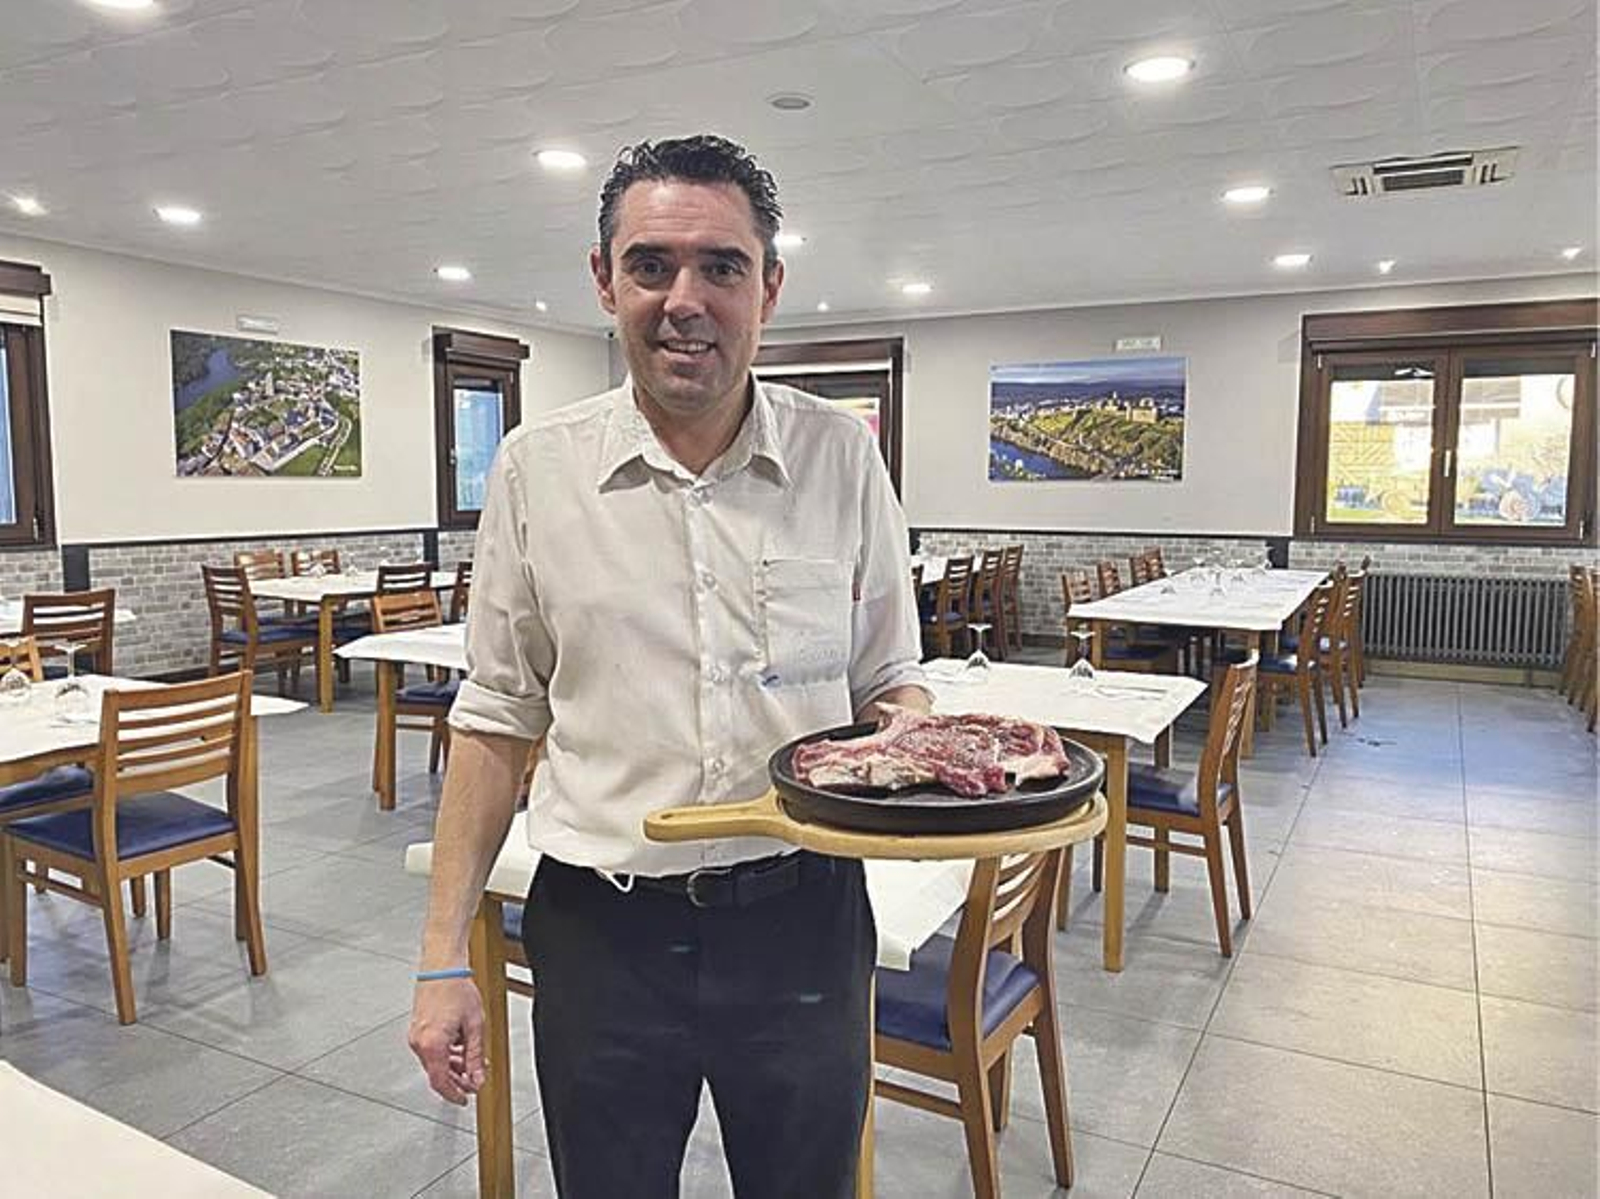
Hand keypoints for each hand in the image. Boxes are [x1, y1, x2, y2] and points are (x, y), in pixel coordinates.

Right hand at [408, 977, 486, 1104]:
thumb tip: (477, 1078)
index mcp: (432, 1045)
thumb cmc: (456, 990)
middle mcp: (419, 1042)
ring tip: (473, 1061)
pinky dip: (446, 1053)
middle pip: (437, 1073)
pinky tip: (461, 1048)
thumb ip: (475, 1056)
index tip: (465, 1100)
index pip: (441, 1082)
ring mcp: (416, 1035)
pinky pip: (432, 1049)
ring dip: (454, 1065)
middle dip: (457, 1080)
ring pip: (435, 1061)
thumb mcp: (474, 1027)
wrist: (442, 968)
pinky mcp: (418, 1029)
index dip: (454, 1094)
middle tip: (474, 1081)